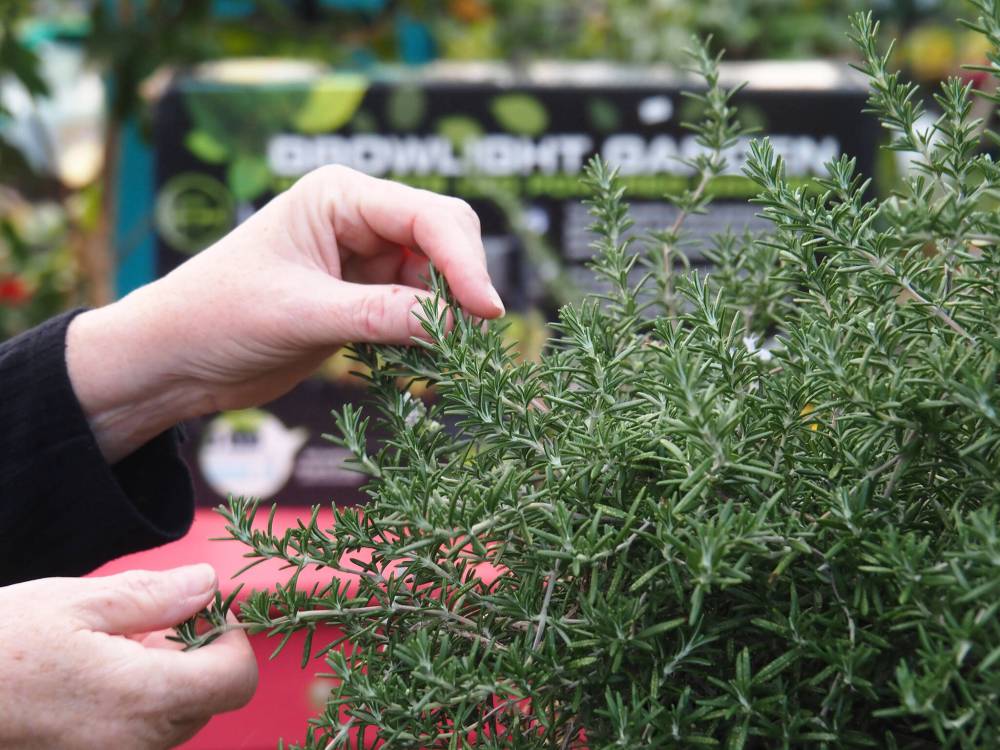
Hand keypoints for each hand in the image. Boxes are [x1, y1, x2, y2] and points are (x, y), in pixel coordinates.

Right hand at [0, 565, 256, 748]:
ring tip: (109, 650)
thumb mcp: (75, 602)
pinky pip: (139, 736)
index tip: (198, 610)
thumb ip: (154, 597)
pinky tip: (93, 679)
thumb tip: (209, 584)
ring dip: (163, 680)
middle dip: (194, 654)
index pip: (237, 679)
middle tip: (143, 623)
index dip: (230, 637)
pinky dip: (136, 704)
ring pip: (175, 719)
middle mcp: (137, 745)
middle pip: (209, 698)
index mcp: (144, 698)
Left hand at [66, 166, 504, 461]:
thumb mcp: (301, 315)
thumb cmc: (217, 318)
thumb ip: (381, 316)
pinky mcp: (364, 300)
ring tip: (450, 362)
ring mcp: (364, 261)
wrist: (173, 361)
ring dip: (447, 320)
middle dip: (462, 288)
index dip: (464, 262)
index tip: (486, 313)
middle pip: (444, 242)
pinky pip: (417, 313)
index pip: (428, 217)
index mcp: (340, 197)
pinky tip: (425, 366)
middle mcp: (360, 220)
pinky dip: (428, 338)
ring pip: (436, 282)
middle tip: (471, 343)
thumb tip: (460, 326)